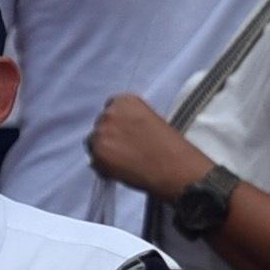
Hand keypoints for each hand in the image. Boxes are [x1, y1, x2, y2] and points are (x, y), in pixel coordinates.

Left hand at [87, 95, 201, 198]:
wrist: (175, 168)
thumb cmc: (171, 148)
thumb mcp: (153, 121)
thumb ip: (132, 121)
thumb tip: (121, 132)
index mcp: (126, 101)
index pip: (111, 106)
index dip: (118, 122)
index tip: (124, 131)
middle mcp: (111, 113)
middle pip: (100, 124)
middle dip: (110, 136)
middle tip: (126, 149)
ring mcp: (102, 133)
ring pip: (94, 142)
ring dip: (104, 150)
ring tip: (125, 160)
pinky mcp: (97, 154)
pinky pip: (94, 160)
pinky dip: (103, 166)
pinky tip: (121, 169)